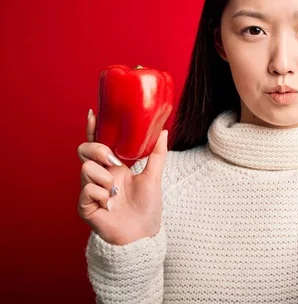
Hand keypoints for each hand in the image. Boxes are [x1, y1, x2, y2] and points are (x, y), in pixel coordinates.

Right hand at [77, 109, 167, 245]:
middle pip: (84, 151)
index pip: (100, 144)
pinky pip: (86, 191)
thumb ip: (156, 154)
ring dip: (103, 178)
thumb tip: (163, 131)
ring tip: (115, 192)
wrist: (142, 235)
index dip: (94, 129)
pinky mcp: (85, 206)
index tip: (94, 113)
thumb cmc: (148, 208)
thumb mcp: (154, 177)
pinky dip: (100, 195)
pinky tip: (108, 204)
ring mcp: (91, 190)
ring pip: (85, 169)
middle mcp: (100, 176)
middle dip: (96, 149)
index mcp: (114, 167)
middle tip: (112, 161)